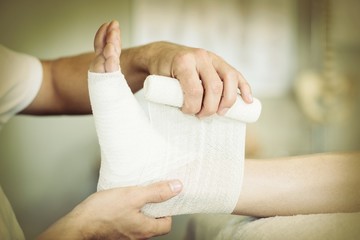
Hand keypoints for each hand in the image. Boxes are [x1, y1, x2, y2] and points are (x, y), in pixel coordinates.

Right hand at [37, 180, 182, 239]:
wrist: (79, 223)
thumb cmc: (103, 212)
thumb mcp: (134, 196)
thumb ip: (156, 192)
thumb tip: (176, 187)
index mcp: (145, 230)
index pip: (167, 225)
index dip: (168, 211)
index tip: (164, 198)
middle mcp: (137, 236)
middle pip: (154, 223)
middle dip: (154, 208)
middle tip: (150, 194)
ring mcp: (126, 235)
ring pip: (140, 222)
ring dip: (141, 209)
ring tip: (136, 195)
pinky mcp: (115, 231)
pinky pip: (129, 222)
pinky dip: (129, 212)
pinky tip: (122, 201)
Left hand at [145, 42, 252, 117]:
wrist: (162, 54)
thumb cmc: (160, 71)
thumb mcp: (159, 82)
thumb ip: (170, 96)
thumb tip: (184, 119)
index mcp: (184, 62)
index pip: (195, 90)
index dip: (192, 107)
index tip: (186, 112)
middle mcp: (200, 57)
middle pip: (215, 87)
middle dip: (210, 107)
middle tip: (201, 115)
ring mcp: (212, 57)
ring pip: (230, 79)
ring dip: (228, 100)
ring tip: (221, 113)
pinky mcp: (219, 61)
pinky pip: (236, 74)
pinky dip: (244, 88)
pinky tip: (248, 101)